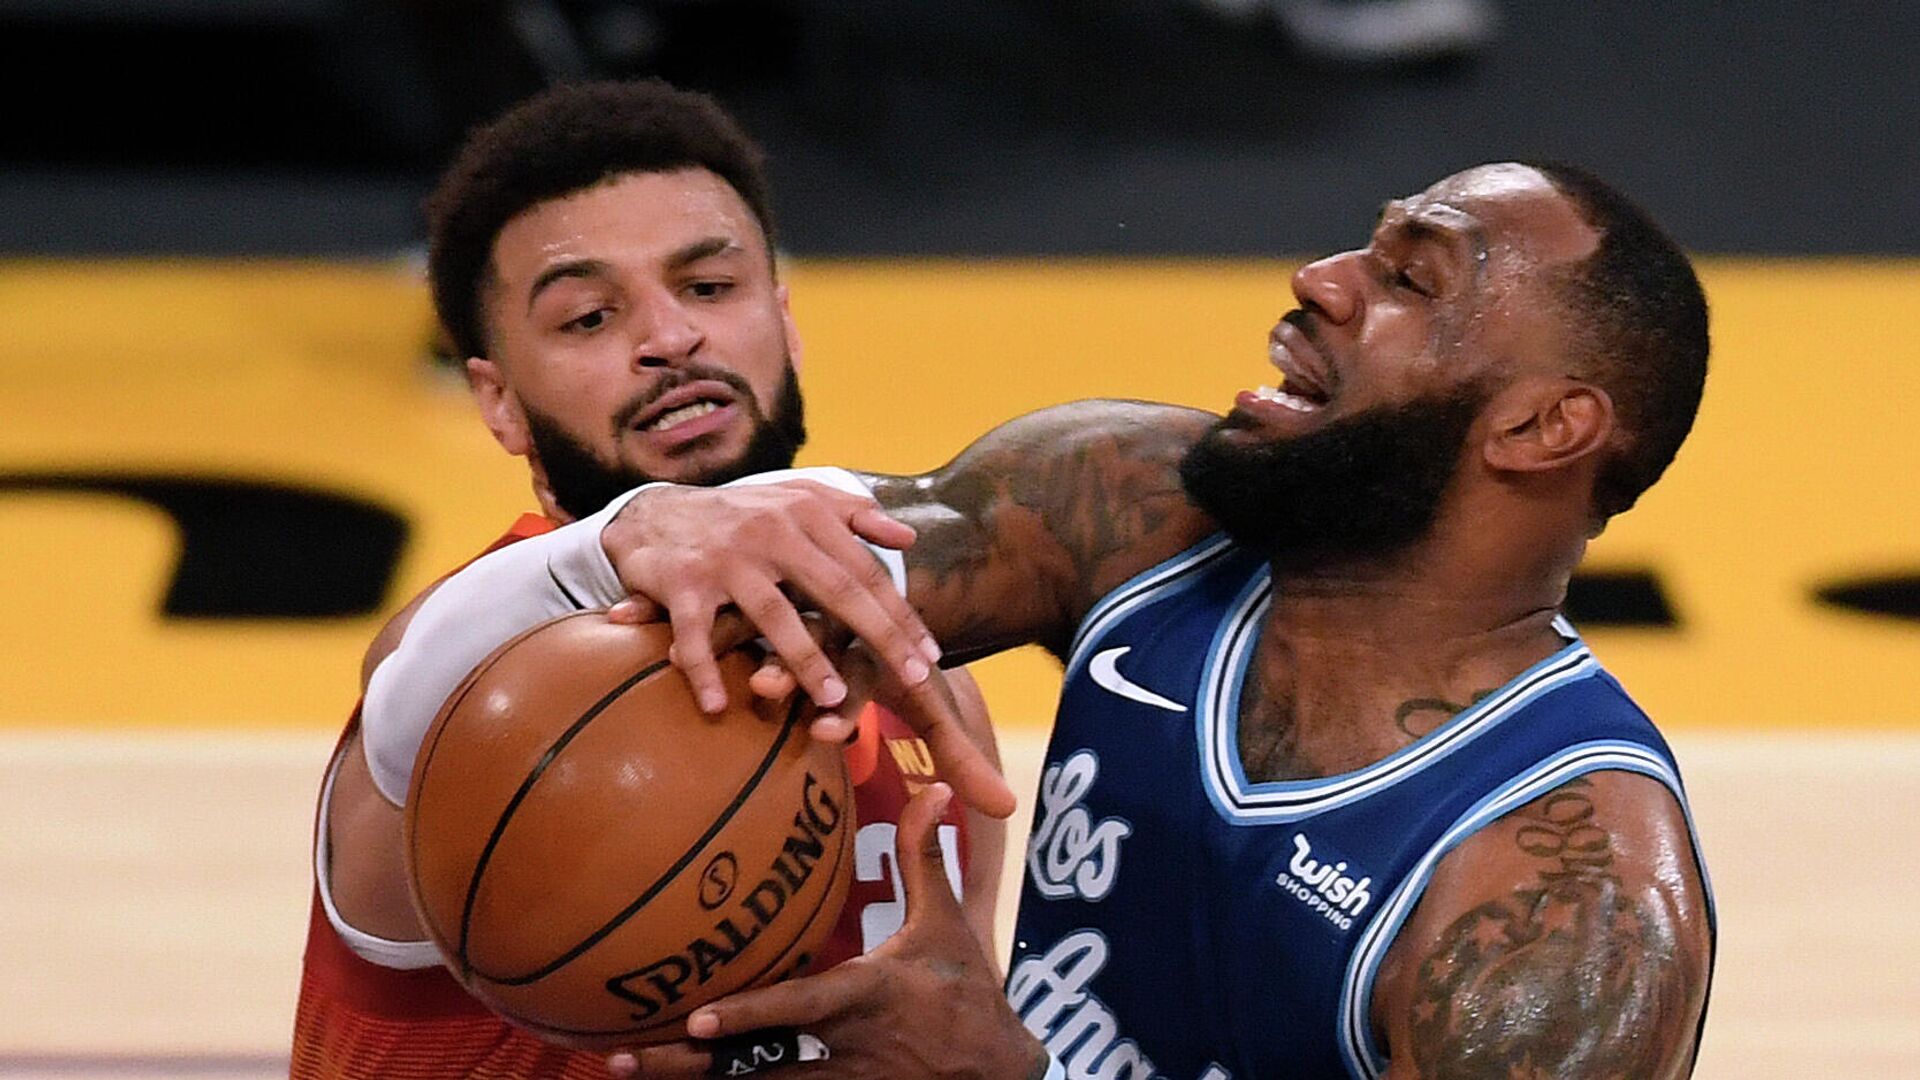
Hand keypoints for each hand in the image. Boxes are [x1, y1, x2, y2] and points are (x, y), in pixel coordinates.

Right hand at [602, 481, 929, 712]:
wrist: (653, 512)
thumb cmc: (740, 518)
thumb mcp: (797, 502)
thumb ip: (854, 515)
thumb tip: (908, 538)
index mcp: (804, 515)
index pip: (863, 569)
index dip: (899, 613)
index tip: (930, 655)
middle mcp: (770, 532)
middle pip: (834, 588)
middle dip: (878, 635)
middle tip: (912, 678)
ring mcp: (726, 558)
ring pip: (773, 613)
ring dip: (805, 659)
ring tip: (834, 697)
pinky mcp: (682, 582)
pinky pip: (696, 634)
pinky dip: (705, 672)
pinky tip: (719, 708)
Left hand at [607, 784, 1045, 1079]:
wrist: (998, 1071)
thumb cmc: (966, 990)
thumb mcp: (947, 924)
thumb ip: (925, 859)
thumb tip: (928, 788)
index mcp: (869, 998)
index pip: (803, 1011)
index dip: (752, 1016)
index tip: (699, 1018)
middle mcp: (847, 1052)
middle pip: (758, 1068)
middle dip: (690, 1066)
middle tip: (625, 1055)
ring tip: (622, 1070)